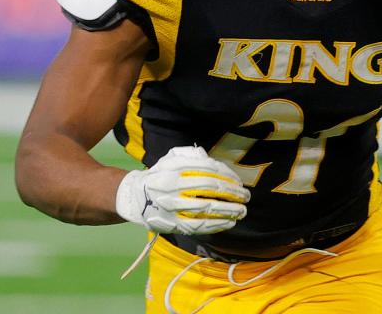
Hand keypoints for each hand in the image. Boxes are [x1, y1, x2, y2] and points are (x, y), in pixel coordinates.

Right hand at [115, 145, 249, 234]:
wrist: (135, 197)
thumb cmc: (161, 175)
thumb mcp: (172, 158)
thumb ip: (193, 156)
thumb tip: (215, 163)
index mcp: (174, 168)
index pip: (209, 170)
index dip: (228, 176)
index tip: (239, 182)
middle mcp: (172, 186)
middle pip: (210, 188)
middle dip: (232, 193)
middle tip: (246, 197)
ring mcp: (172, 206)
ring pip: (206, 208)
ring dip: (228, 210)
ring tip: (242, 211)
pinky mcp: (171, 223)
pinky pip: (198, 225)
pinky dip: (216, 225)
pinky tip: (230, 223)